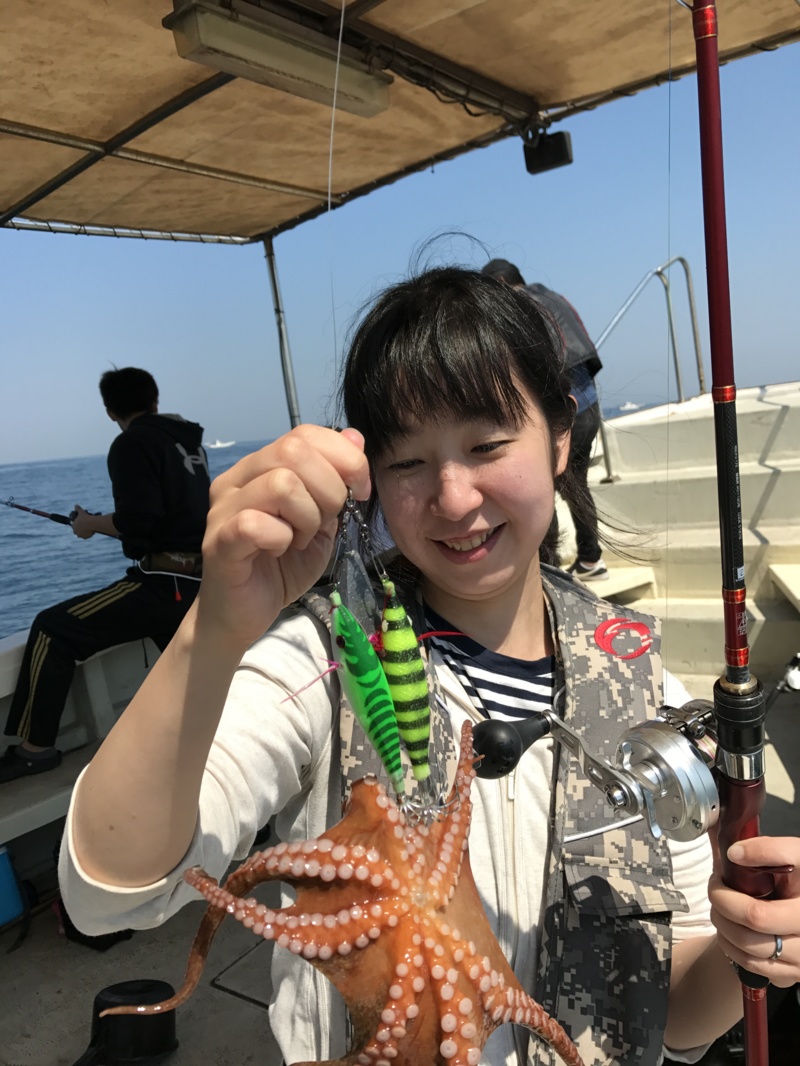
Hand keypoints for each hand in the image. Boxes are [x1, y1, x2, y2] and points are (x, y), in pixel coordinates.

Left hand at [70, 504, 95, 538]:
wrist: (91, 523)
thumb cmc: (85, 517)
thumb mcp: (81, 512)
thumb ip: (78, 508)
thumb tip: (76, 505)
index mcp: (73, 525)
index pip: (73, 525)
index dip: (77, 524)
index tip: (81, 523)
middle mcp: (75, 531)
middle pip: (76, 531)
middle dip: (80, 529)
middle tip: (84, 526)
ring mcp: (80, 535)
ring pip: (81, 534)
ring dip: (83, 533)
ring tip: (87, 529)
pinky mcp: (84, 537)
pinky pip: (85, 537)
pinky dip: (87, 535)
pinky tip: (90, 532)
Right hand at [196, 425, 370, 650]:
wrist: (245, 614)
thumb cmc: (282, 566)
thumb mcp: (322, 519)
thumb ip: (336, 479)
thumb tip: (355, 437)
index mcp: (260, 467)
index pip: (303, 434)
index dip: (343, 457)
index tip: (359, 490)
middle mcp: (237, 479)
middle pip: (293, 451)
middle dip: (329, 488)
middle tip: (325, 523)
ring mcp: (224, 509)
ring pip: (281, 484)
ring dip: (307, 517)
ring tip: (301, 539)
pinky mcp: (219, 541)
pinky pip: (257, 523)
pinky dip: (283, 538)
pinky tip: (280, 551)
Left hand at [709, 834, 799, 987]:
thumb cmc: (797, 887)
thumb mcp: (795, 861)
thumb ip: (769, 850)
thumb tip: (734, 853)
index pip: (789, 858)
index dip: (758, 854)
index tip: (734, 854)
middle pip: (756, 915)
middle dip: (723, 899)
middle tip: (716, 887)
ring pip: (749, 944)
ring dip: (722, 923)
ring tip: (720, 908)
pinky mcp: (794, 974)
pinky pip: (752, 964)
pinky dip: (730, 945)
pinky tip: (730, 929)